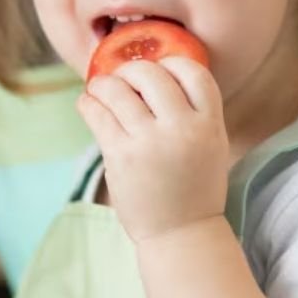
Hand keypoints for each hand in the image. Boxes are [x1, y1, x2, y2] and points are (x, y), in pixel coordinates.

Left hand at [77, 56, 228, 241]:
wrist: (181, 233)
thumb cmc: (193, 187)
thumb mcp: (210, 144)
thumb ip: (191, 111)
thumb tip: (153, 71)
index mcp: (209, 124)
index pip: (193, 71)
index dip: (171, 64)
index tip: (158, 69)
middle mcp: (182, 129)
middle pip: (151, 73)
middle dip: (131, 71)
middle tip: (122, 79)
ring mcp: (149, 142)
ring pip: (117, 89)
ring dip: (103, 84)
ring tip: (100, 89)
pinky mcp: (120, 155)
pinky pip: (97, 114)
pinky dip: (88, 103)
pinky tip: (88, 104)